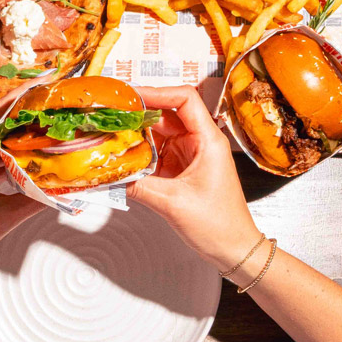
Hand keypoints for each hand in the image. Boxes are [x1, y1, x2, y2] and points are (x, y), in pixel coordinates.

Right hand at [126, 86, 262, 270]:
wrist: (234, 250)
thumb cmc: (219, 226)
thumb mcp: (173, 203)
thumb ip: (137, 185)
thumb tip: (108, 173)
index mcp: (208, 141)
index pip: (184, 99)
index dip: (156, 92)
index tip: (130, 96)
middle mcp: (199, 142)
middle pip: (165, 112)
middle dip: (137, 111)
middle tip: (111, 112)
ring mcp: (189, 154)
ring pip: (157, 131)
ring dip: (135, 131)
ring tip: (110, 131)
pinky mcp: (180, 167)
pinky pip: (156, 149)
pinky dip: (138, 150)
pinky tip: (121, 153)